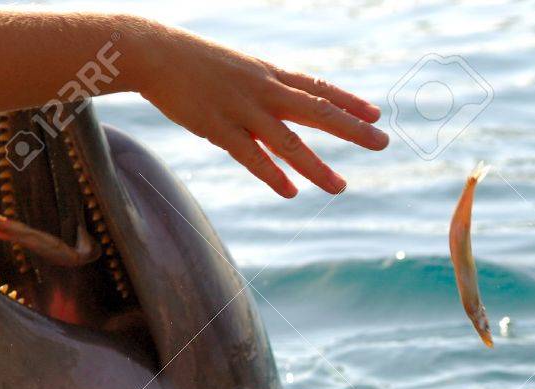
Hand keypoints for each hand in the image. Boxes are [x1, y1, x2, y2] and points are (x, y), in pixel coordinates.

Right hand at [131, 20, 388, 196]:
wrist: (150, 50)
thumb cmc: (196, 63)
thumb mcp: (240, 69)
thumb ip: (267, 91)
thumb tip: (288, 113)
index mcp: (270, 75)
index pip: (318, 88)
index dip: (348, 101)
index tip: (377, 113)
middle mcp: (264, 90)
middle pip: (317, 111)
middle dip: (352, 129)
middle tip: (383, 142)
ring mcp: (241, 108)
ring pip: (287, 140)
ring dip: (315, 166)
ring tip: (340, 188)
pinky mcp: (216, 126)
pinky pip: (249, 155)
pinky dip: (271, 173)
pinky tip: (290, 192)